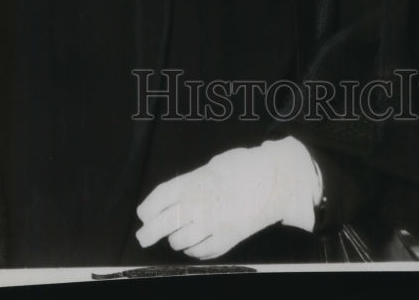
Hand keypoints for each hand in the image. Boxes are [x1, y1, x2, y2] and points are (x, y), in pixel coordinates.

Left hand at [135, 137, 322, 260]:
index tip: (143, 214)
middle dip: (149, 233)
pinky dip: (194, 251)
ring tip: (175, 236)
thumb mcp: (212, 167)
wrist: (275, 179)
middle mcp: (200, 205)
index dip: (147, 209)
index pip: (160, 199)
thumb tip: (174, 198)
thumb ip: (192, 183)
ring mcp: (214, 225)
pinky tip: (193, 244)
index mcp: (194, 183)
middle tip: (143, 237)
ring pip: (180, 242)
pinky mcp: (228, 239)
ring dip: (175, 240)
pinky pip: (202, 252)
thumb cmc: (243, 166)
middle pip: (164, 224)